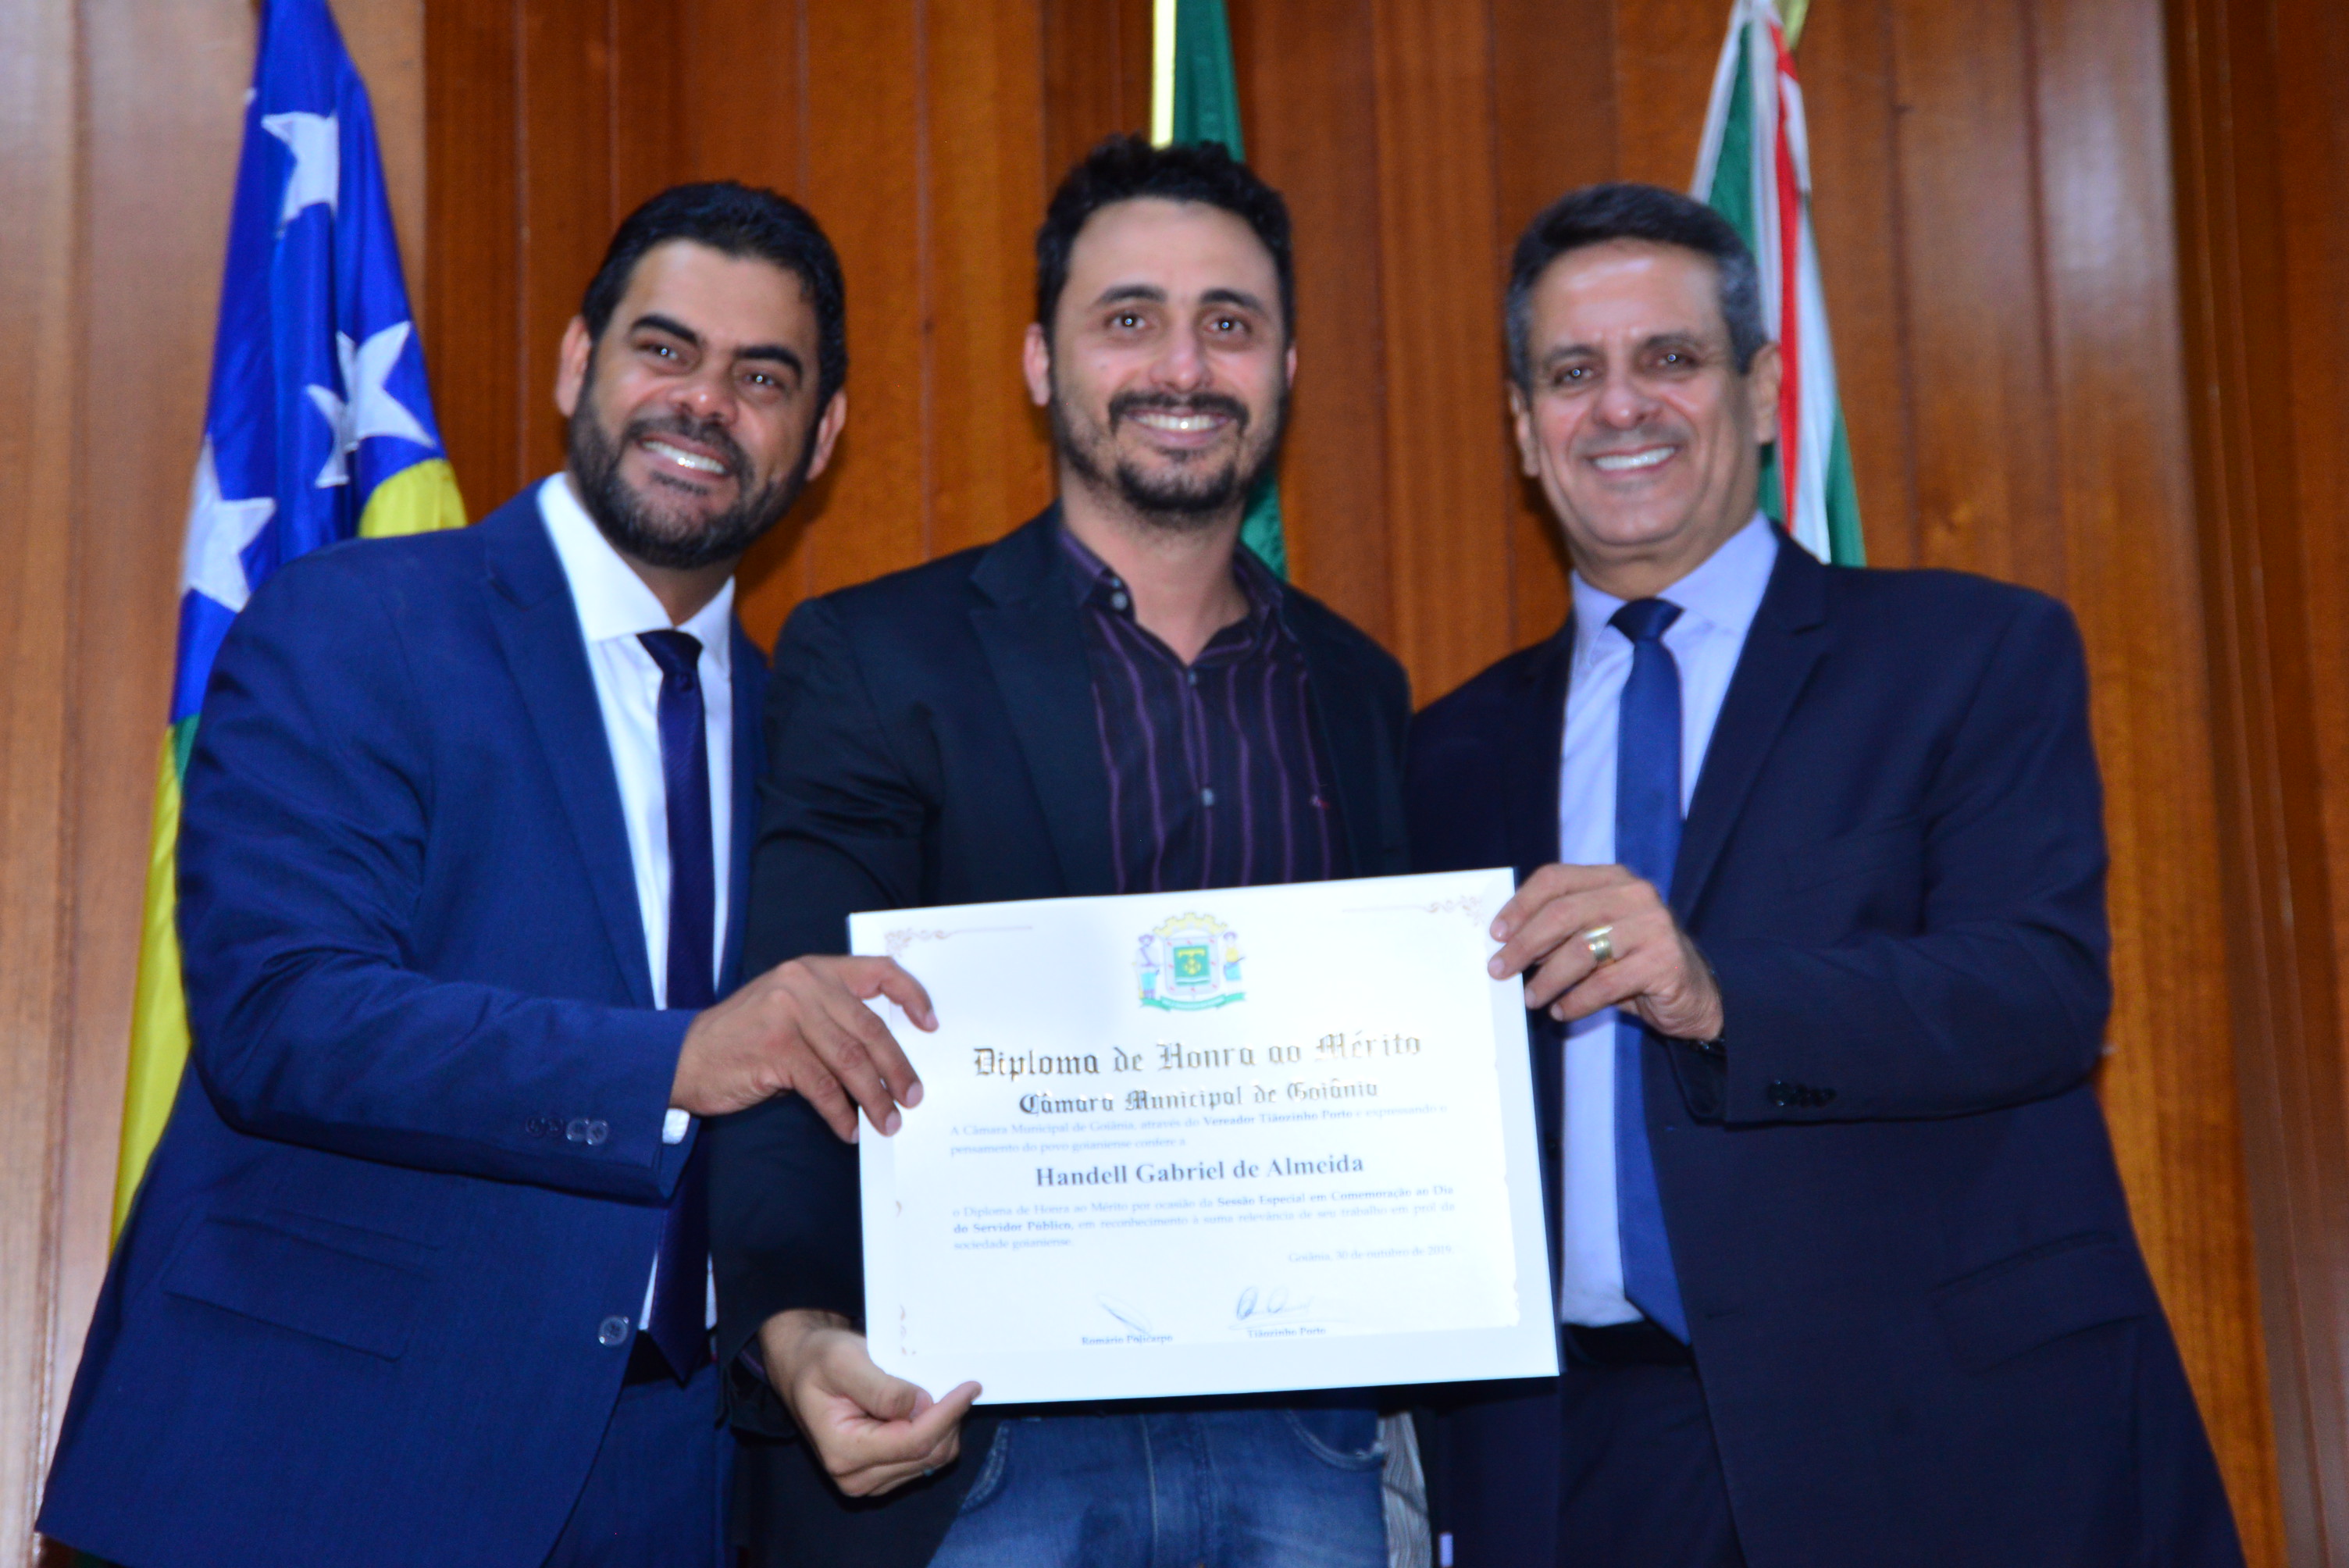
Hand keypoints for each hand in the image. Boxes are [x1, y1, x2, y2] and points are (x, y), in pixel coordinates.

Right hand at [670, 955, 935, 1137]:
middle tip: (913, 1097)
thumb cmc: (743, 1039)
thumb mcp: (789, 1011)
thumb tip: (885, 1059)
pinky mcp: (775, 1047)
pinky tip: (848, 1130)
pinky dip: (840, 1113)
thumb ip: (832, 1019)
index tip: (931, 1025)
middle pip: (870, 1028)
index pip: (878, 971)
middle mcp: (804, 983)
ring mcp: (788, 1013)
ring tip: (888, 1123)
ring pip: (851, 1060)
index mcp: (814, 970)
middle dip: (897, 1068)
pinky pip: (823, 1087)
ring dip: (875, 1098)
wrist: (682, 1057)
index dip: (911, 996)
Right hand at [760, 1309, 980, 1497]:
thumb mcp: (844, 1360)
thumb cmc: (819, 1360)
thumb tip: (923, 1406)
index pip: (914, 1442)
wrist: (802, 1368)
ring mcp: (869, 1481)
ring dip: (944, 1427)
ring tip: (936, 1394)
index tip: (970, 1386)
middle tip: (955, 1384)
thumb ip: (883, 1388)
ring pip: (932, 1460)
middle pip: (928, 1455)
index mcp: (843, 1451)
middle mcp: (855, 1478)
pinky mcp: (881, 1476)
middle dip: (948, 1419)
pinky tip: (926, 1409)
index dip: (947, 1414)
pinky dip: (935, 1433)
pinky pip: (924, 1460)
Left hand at [1488, 863, 1723, 1041]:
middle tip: (1499, 971)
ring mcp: (1653, 926)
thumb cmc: (1632, 963)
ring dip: (1547, 979)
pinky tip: (1562, 1011)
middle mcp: (1635, 894)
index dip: (1519, 905)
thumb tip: (1507, 941)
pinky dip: (1576, 1001)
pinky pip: (1604, 985)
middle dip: (1523, 945)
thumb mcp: (1596, 936)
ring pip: (1581, 950)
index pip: (1554, 878)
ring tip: (1531, 998)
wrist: (1693, 995)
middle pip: (1562, 913)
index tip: (1495, 934)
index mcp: (1613, 878)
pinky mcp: (1664, 962)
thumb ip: (1561, 930)